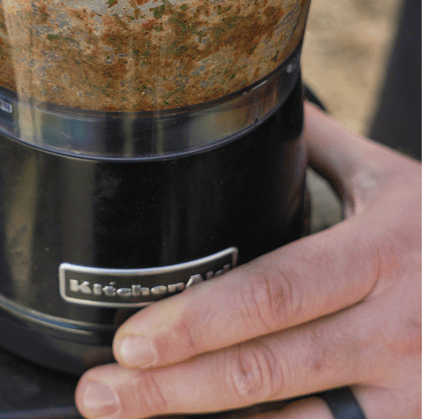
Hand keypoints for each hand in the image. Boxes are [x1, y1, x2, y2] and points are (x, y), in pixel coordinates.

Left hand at [75, 102, 420, 418]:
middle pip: (271, 368)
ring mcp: (417, 394)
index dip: (200, 321)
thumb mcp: (400, 181)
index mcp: (381, 255)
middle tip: (99, 397)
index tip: (129, 340)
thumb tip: (243, 100)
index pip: (277, 292)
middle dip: (176, 392)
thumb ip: (322, 150)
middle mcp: (398, 331)